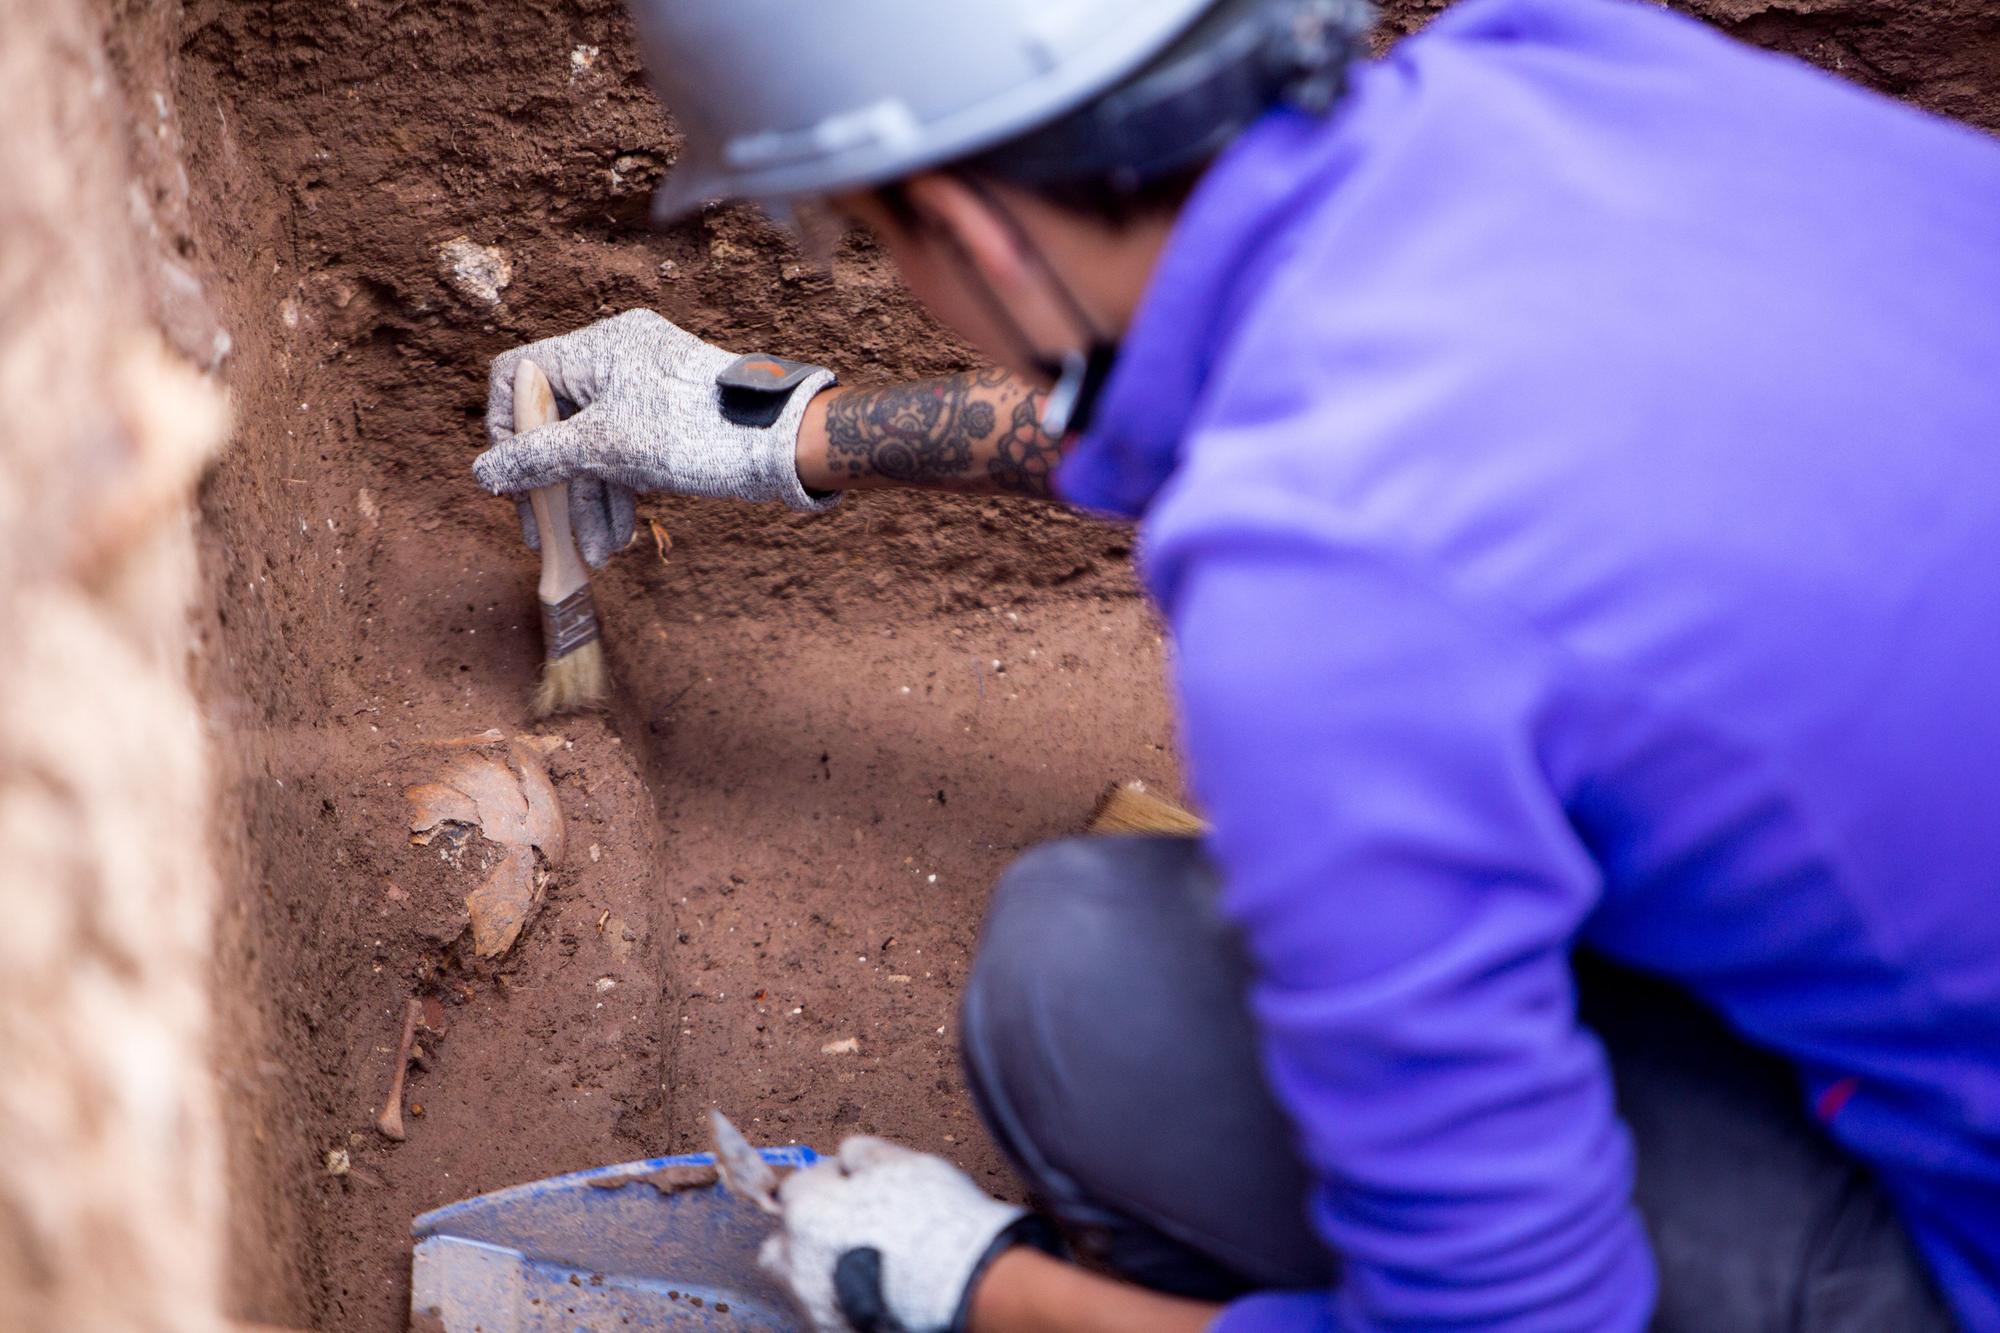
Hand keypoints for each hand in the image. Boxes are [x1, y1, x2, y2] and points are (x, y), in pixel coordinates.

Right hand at [473, 310, 837, 565]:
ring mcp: (642, 393)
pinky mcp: (665, 423)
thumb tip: (484, 473)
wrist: (783, 445)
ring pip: (593, 448)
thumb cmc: (696, 433)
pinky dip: (618, 495)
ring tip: (595, 556)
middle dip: (554, 486)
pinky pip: (624, 455)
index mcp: (597, 347)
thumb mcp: (607, 448)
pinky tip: (616, 539)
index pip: (519, 375)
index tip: (512, 476)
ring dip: (589, 504)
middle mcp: (616, 361)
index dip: (507, 428)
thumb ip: (540, 458)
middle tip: (546, 539)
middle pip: (557, 422)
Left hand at [760, 1136, 1037, 1332]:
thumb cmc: (930, 1219)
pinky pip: (824, 1310)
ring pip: (799, 1283)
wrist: (959, 1286)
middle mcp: (798, 1261)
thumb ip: (863, 1154)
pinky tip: (872, 1289)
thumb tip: (847, 1155)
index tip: (853, 1183)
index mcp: (807, 1211)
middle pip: (781, 1244)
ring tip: (861, 1263)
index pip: (797, 1187)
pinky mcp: (833, 1330)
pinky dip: (840, 1299)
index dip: (828, 1181)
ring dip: (819, 1269)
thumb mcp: (900, 1164)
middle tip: (844, 1229)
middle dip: (804, 1235)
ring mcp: (813, 1304)